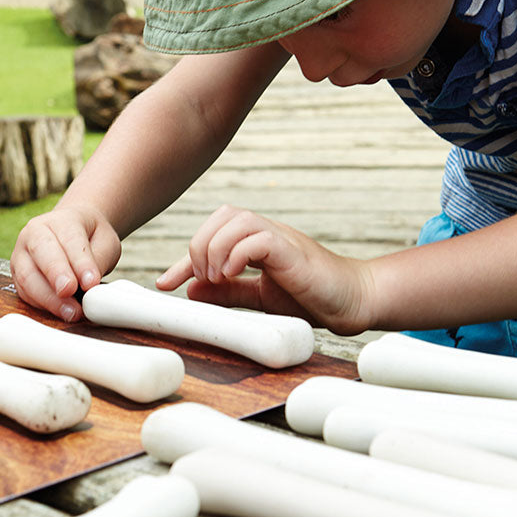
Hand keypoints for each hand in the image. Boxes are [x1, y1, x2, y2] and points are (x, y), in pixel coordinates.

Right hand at [10, 206, 120, 321]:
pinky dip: (41, 305)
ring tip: (71, 312)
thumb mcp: (105, 242)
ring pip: (27, 276)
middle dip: (55, 275)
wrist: (73, 232)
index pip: (70, 239)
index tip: (91, 282)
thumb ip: (99, 260)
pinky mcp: (17, 275)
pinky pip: (24, 292)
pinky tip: (60, 312)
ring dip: (48, 298)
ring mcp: (22, 253)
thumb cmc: (90, 238)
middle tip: (70, 292)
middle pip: (42, 252)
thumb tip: (90, 286)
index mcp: (61, 219)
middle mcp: (35, 233)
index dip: (80, 263)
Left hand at [156, 204, 373, 334]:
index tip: (164, 284)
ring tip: (218, 278)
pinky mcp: (292, 250)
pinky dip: (238, 254)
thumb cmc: (309, 297)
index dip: (183, 259)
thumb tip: (191, 290)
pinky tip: (233, 275)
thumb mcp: (259, 297)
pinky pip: (258, 238)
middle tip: (205, 279)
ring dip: (216, 249)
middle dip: (200, 246)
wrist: (352, 301)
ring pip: (235, 220)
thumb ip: (228, 292)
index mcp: (255, 241)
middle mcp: (265, 232)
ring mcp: (280, 237)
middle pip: (221, 215)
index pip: (212, 235)